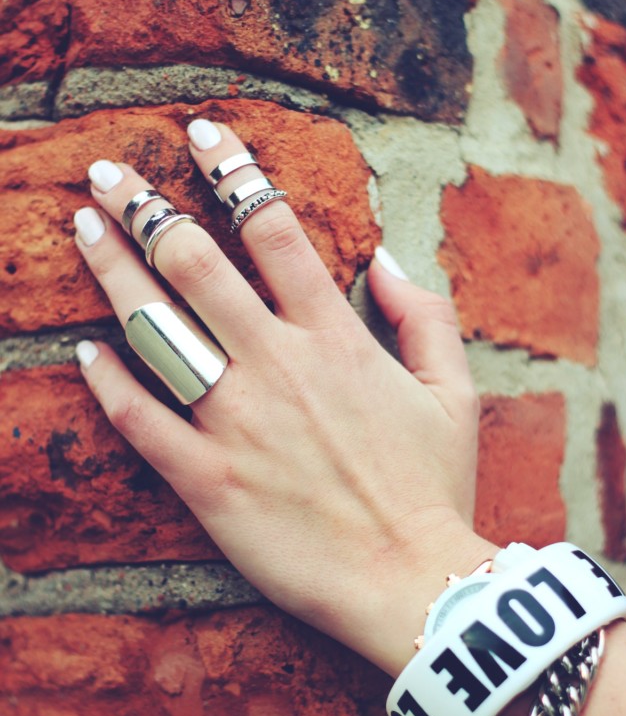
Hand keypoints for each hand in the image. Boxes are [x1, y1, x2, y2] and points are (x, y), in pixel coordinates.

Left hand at [74, 118, 491, 676]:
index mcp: (335, 337)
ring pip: (157, 329)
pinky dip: (107, 382)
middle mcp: (277, 365)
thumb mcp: (454, 391)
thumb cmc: (436, 488)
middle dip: (145, 206)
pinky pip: (141, 422)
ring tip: (81, 228)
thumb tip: (386, 257)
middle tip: (108, 173)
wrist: (411, 581)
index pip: (273, 229)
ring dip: (113, 271)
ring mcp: (237, 422)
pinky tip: (81, 351)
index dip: (233, 170)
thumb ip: (425, 315)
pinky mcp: (209, 481)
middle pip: (195, 263)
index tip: (202, 134)